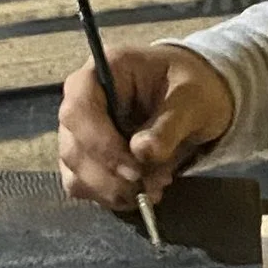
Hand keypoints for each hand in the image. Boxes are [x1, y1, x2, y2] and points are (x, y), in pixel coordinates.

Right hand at [58, 43, 235, 210]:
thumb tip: (142, 153)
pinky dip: (113, 196)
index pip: (78, 109)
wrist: (194, 98)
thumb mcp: (192, 101)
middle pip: (73, 147)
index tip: (134, 171)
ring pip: (75, 172)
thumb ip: (168, 126)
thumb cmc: (191, 87)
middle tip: (152, 185)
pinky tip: (143, 192)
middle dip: (111, 176)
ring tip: (154, 188)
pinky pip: (85, 186)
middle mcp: (81, 100)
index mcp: (104, 71)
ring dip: (113, 190)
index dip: (100, 144)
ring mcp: (80, 131)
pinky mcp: (87, 157)